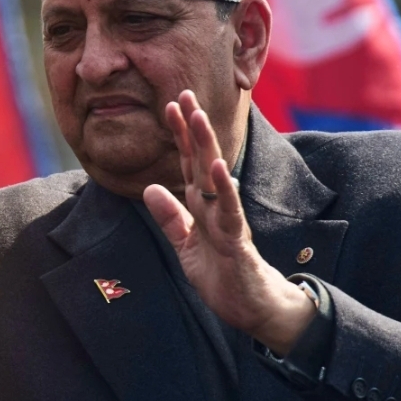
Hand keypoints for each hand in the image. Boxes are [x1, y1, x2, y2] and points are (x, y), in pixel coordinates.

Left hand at [142, 91, 314, 354]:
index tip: (169, 104)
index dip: (179, 135)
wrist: (251, 307)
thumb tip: (150, 187)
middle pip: (201, 160)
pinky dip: (224, 191)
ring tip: (198, 118)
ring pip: (214, 179)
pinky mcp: (236, 242)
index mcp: (203, 205)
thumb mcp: (186, 244)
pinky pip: (230, 212)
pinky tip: (219, 169)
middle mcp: (216, 206)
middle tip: (184, 93)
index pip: (188, 163)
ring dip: (206, 147)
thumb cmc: (222, 274)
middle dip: (193, 128)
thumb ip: (171, 217)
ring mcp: (228, 220)